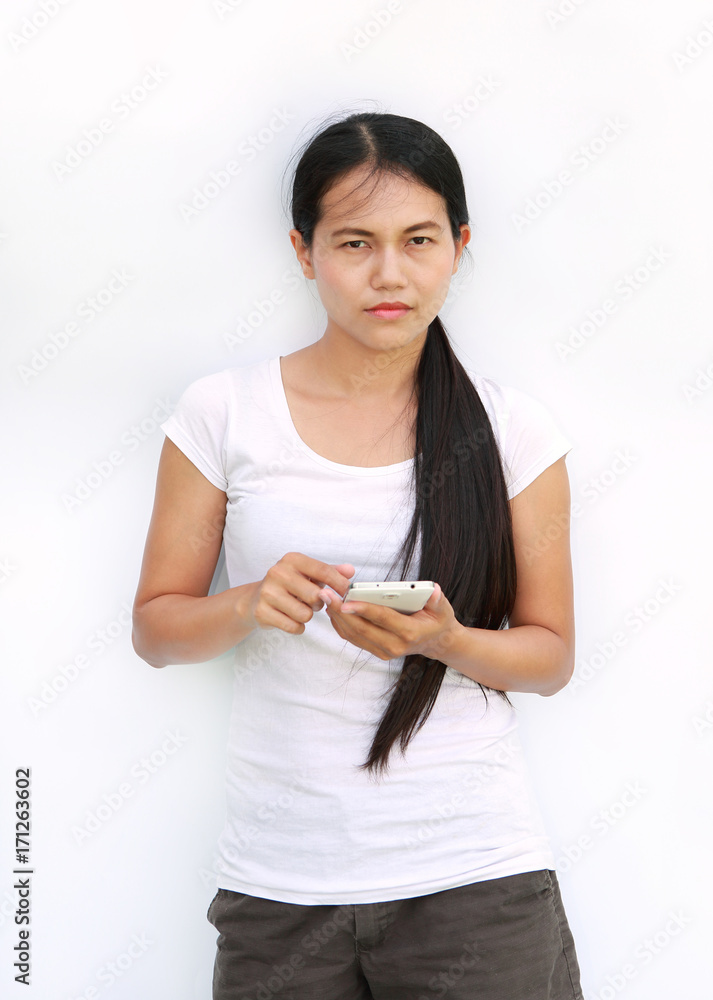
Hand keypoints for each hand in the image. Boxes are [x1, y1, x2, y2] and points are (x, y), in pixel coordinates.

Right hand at [246, 553, 354, 633]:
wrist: (255, 599)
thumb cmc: (289, 585)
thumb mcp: (308, 573)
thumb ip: (331, 571)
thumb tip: (350, 571)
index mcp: (292, 559)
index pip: (323, 571)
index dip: (339, 584)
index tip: (347, 593)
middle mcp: (277, 572)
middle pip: (315, 596)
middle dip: (319, 603)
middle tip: (312, 602)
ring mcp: (268, 592)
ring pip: (305, 614)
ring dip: (307, 616)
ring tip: (299, 609)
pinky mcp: (262, 612)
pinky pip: (293, 626)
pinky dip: (297, 627)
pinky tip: (290, 618)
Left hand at [319, 583, 462, 661]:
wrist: (436, 642)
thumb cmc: (437, 621)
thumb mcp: (443, 609)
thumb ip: (437, 600)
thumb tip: (434, 590)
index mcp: (409, 633)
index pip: (382, 619)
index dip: (363, 609)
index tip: (345, 601)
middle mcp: (394, 646)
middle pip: (361, 628)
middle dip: (340, 611)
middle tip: (326, 594)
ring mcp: (383, 651)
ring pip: (354, 635)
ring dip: (337, 617)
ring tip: (326, 598)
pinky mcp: (376, 651)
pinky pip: (353, 638)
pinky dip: (341, 624)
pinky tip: (333, 610)